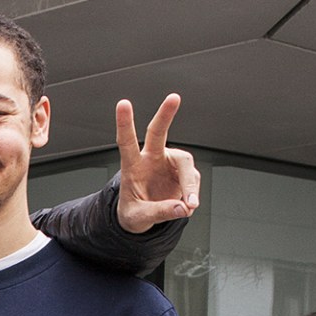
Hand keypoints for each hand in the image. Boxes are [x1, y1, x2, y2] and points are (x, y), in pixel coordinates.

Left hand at [114, 96, 200, 231]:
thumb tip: (181, 207)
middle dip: (166, 114)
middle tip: (174, 98)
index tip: (123, 103)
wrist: (143, 218)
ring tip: (189, 206)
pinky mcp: (182, 172)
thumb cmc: (134, 213)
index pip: (126, 142)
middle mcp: (152, 158)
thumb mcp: (139, 218)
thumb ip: (159, 212)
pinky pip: (192, 179)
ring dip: (190, 186)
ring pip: (185, 163)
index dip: (124, 123)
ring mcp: (168, 163)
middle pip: (159, 132)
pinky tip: (187, 205)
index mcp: (132, 166)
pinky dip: (192, 194)